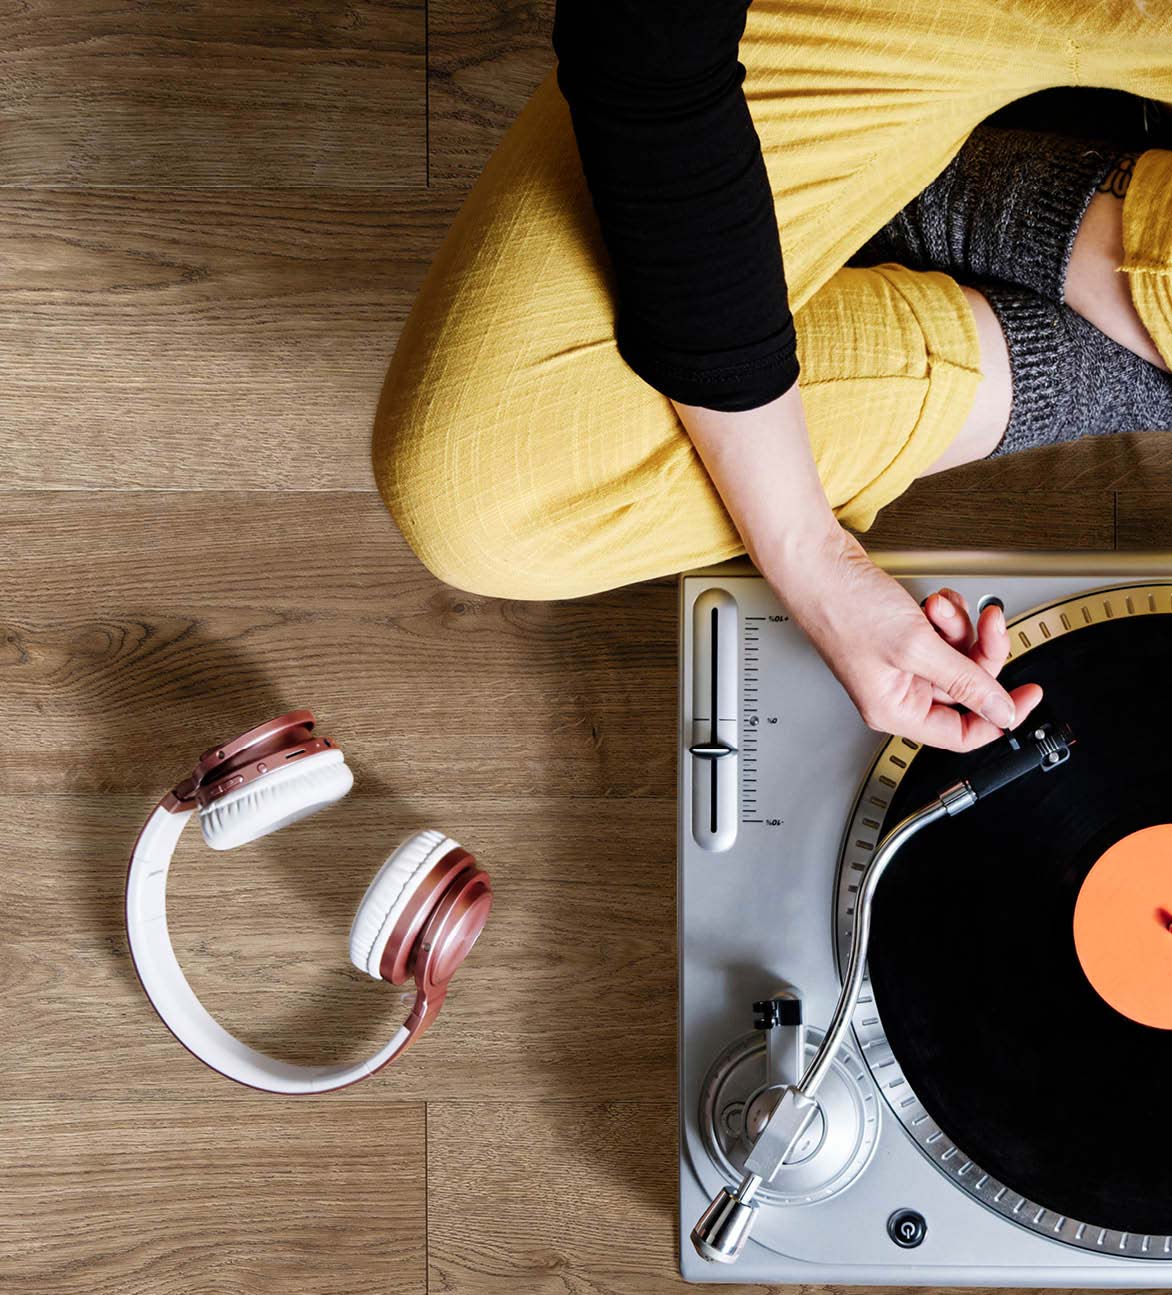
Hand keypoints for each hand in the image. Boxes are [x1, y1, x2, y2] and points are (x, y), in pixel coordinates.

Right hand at [769, 527, 1042, 751]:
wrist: (817, 565)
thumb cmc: (844, 607)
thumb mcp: (917, 647)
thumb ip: (966, 682)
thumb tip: (1002, 712)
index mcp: (894, 710)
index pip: (962, 734)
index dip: (999, 716)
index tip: (1028, 694)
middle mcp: (897, 692)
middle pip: (965, 687)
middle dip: (980, 650)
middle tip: (988, 625)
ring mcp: (899, 663)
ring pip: (957, 656)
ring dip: (959, 627)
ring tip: (938, 608)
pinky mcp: (900, 637)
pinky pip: (942, 634)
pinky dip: (945, 615)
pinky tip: (930, 603)